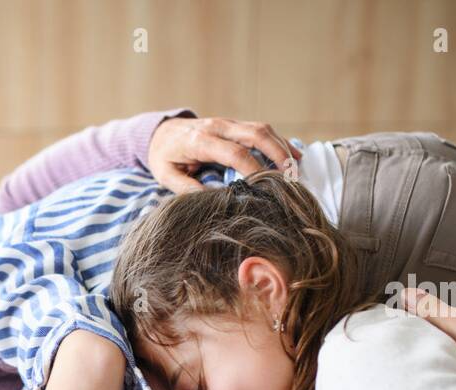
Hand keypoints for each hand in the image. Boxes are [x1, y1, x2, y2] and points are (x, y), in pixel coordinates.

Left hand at [148, 116, 301, 193]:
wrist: (159, 132)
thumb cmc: (164, 156)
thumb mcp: (167, 175)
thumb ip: (187, 188)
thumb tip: (212, 200)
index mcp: (200, 140)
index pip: (234, 153)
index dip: (253, 168)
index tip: (266, 186)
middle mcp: (217, 127)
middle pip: (255, 134)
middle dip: (277, 154)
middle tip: (291, 176)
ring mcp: (228, 123)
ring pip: (262, 129)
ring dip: (282, 147)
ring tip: (296, 169)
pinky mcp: (234, 124)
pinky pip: (261, 129)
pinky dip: (279, 141)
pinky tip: (293, 155)